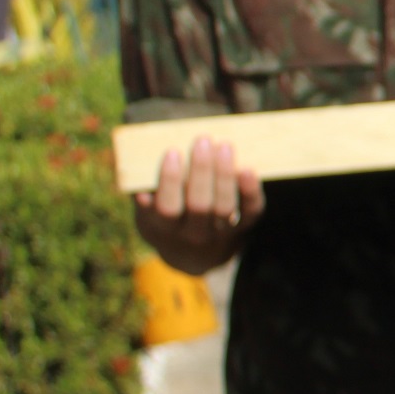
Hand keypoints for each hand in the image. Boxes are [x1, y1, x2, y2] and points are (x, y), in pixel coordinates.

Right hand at [133, 136, 266, 275]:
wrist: (194, 253)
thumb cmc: (167, 219)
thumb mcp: (148, 213)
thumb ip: (146, 197)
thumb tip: (142, 179)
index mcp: (165, 229)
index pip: (167, 208)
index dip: (170, 181)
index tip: (172, 152)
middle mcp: (194, 234)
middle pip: (199, 205)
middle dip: (201, 170)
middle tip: (202, 140)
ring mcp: (220, 233)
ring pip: (225, 206)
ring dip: (225, 175)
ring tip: (224, 147)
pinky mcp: (244, 227)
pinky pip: (251, 210)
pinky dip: (251, 190)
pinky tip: (247, 169)